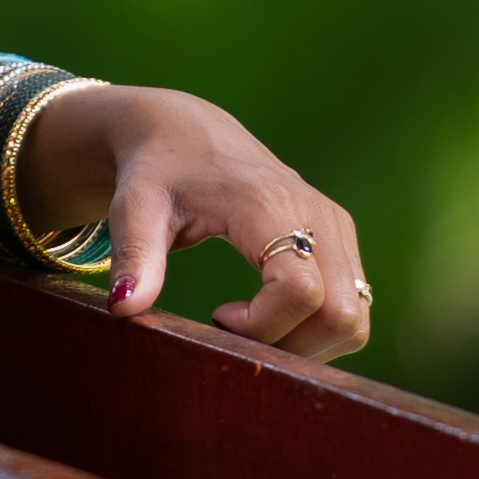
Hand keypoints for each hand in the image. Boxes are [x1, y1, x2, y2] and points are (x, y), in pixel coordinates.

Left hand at [23, 81, 369, 357]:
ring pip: (355, 317)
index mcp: (270, 206)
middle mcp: (318, 215)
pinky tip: (267, 311)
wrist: (184, 131)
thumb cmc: (156, 171)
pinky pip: (351, 304)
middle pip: (341, 315)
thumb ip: (134, 257)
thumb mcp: (135, 208)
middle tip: (236, 335)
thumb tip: (123, 309)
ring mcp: (336, 226)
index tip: (216, 316)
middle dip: (289, 347)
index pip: (300, 292)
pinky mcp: (339, 237)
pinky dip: (316, 327)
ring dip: (306, 343)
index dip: (262, 326)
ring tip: (250, 324)